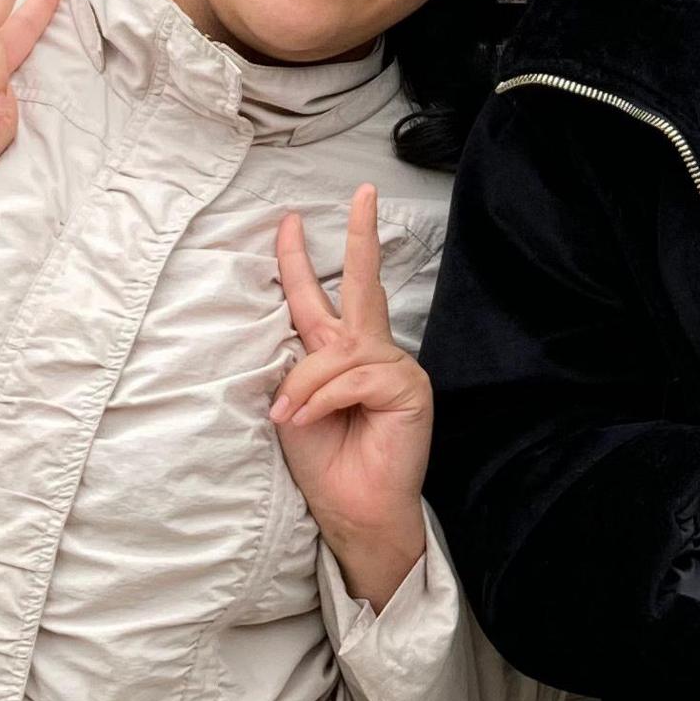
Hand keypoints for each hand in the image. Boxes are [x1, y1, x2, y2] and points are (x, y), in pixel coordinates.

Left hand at [270, 186, 432, 608]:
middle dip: (359, 237)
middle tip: (361, 192)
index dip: (300, 262)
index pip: (319, 300)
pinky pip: (354, 377)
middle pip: (363, 285)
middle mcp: (370, 353)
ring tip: (289, 417)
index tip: (288, 222)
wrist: (352, 508)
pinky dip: (324, 398)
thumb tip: (302, 350)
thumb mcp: (293, 408)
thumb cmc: (323, 462)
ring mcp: (395, 367)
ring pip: (338, 351)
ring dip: (305, 386)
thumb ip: (298, 369)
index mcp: (339, 355)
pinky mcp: (410, 387)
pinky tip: (309, 419)